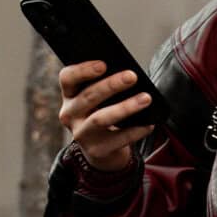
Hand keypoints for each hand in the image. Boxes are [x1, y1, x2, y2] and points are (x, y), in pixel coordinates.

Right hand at [58, 57, 152, 173]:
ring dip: (125, 107)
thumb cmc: (102, 114)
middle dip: (111, 85)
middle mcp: (70, 115)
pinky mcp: (96, 151)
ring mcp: (81, 134)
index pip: (67, 78)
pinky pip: (118, 139)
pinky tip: (149, 123)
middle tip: (132, 76)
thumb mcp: (97, 100)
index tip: (103, 64)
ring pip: (101, 119)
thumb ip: (104, 86)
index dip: (83, 70)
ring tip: (146, 98)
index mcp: (69, 95)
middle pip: (88, 96)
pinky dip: (135, 130)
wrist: (102, 151)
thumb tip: (128, 75)